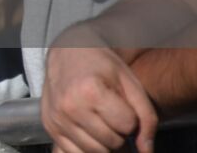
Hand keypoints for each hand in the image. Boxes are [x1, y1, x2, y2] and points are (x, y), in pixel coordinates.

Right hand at [41, 45, 156, 152]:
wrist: (67, 53)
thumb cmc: (100, 65)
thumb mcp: (130, 82)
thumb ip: (146, 117)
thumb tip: (147, 151)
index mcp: (90, 91)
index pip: (127, 126)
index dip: (131, 118)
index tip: (123, 106)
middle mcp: (70, 107)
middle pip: (112, 143)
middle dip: (120, 133)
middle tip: (114, 115)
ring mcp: (57, 118)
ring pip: (96, 152)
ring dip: (105, 143)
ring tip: (103, 123)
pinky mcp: (50, 127)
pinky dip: (88, 148)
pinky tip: (90, 132)